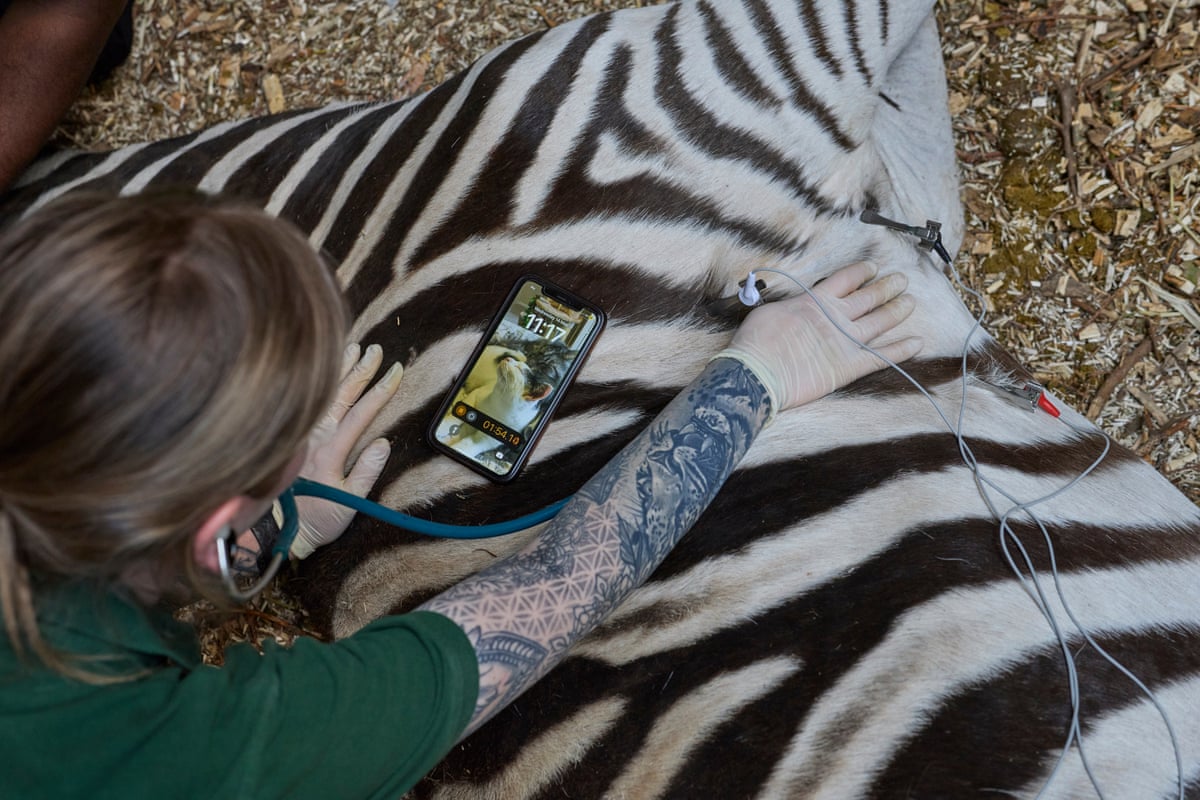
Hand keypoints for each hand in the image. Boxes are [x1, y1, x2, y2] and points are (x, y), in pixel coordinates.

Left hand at [291, 343, 403, 558]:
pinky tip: (326, 374)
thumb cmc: (317, 519)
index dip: (381, 390)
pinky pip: (309, 404)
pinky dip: (319, 385)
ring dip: (339, 371)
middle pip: (341, 395)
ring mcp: (302, 436)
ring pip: (323, 395)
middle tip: (377, 350)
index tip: (396, 371)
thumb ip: (367, 472)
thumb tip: (383, 443)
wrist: (277, 530)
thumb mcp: (350, 503)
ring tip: (352, 349)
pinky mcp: (294, 439)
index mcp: (331, 451)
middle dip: (361, 370)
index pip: (361, 413)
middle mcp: (315, 438)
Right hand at [715, 262, 920, 416]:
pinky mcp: (851, 366)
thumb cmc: (756, 341)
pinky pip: (883, 355)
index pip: (846, 279)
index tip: (873, 267)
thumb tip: (797, 305)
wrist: (758, 371)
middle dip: (887, 287)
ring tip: (911, 301)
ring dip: (898, 310)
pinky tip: (918, 342)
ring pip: (881, 321)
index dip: (861, 272)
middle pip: (869, 297)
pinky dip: (902, 349)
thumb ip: (792, 306)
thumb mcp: (771, 310)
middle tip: (901, 281)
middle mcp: (837, 316)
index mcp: (817, 300)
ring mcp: (847, 340)